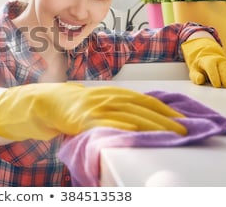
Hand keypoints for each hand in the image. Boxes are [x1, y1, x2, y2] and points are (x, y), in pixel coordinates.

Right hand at [0, 82, 186, 140]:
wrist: (43, 101)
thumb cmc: (70, 104)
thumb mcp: (94, 100)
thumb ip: (112, 105)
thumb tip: (135, 114)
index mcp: (109, 92)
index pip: (141, 99)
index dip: (161, 108)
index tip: (178, 117)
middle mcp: (105, 96)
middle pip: (140, 106)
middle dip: (163, 118)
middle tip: (182, 129)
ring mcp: (94, 107)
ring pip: (129, 115)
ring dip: (151, 125)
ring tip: (169, 134)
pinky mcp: (84, 118)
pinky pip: (106, 123)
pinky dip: (121, 127)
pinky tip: (134, 132)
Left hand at [182, 38, 225, 87]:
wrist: (208, 60)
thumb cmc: (201, 68)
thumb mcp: (194, 71)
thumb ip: (195, 76)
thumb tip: (200, 80)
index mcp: (209, 61)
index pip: (212, 67)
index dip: (214, 76)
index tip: (216, 85)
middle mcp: (221, 61)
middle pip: (225, 71)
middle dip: (225, 81)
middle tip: (224, 87)